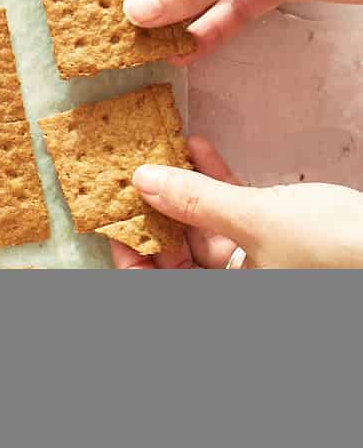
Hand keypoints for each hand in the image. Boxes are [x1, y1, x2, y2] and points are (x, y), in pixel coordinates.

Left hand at [108, 136, 362, 269]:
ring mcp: (257, 264)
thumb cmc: (335, 247)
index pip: (160, 286)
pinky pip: (233, 214)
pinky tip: (199, 148)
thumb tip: (144, 181)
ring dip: (185, 189)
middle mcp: (238, 286)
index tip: (113, 221)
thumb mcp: (255, 220)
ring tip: (162, 151)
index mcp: (230, 298)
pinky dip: (217, 183)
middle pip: (178, 256)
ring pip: (204, 228)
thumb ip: (196, 200)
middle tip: (132, 175)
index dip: (132, 257)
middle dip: (157, 211)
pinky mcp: (276, 239)